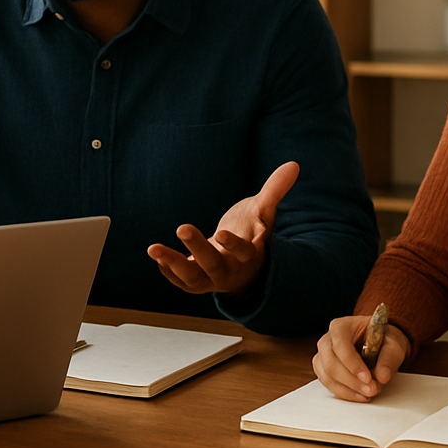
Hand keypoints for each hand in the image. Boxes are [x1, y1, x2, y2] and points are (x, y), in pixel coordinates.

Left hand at [146, 161, 297, 295]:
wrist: (244, 264)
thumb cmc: (252, 232)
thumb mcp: (264, 211)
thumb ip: (275, 190)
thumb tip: (293, 165)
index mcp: (250, 255)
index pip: (245, 252)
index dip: (235, 245)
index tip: (222, 233)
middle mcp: (231, 271)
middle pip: (213, 264)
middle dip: (197, 248)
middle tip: (182, 227)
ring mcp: (211, 279)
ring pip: (192, 278)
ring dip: (173, 263)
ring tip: (153, 248)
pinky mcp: (195, 281)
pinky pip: (180, 282)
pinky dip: (168, 270)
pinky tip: (157, 256)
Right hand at [313, 313, 410, 401]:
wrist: (378, 345)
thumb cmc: (382, 340)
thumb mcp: (393, 344)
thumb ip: (390, 357)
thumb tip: (382, 376)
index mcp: (342, 326)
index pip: (340, 345)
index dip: (352, 363)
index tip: (368, 378)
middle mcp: (328, 339)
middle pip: (330, 362)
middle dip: (351, 380)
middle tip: (371, 389)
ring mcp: (323, 355)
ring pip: (327, 376)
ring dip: (348, 389)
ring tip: (368, 394)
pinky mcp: (324, 370)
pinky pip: (328, 384)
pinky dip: (344, 393)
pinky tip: (359, 396)